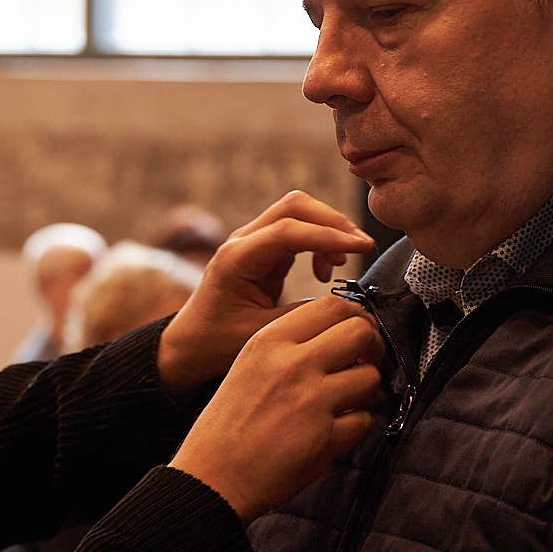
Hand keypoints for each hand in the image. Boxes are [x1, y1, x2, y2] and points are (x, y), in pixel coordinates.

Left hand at [158, 191, 373, 392]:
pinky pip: (297, 231)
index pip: (288, 230)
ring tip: (341, 263)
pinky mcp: (263, 250)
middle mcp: (243, 241)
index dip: (329, 235)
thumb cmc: (216, 343)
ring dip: (328, 230)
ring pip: (298, 212)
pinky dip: (319, 242)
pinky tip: (324, 270)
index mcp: (236, 259)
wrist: (190, 345)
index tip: (362, 247)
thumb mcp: (262, 335)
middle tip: (360, 248)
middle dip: (333, 222)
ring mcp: (253, 241)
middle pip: (295, 206)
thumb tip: (344, 304)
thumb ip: (303, 316)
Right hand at [170, 294, 382, 520]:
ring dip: (364, 388)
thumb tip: (340, 332)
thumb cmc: (228, 424)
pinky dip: (353, 425)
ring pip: (370, 376)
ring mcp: (312, 400)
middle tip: (364, 360)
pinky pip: (364, 420)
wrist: (212, 476)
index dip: (354, 316)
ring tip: (344, 398)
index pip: (332, 304)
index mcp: (270, 341)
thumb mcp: (249, 364)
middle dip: (373, 345)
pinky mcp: (326, 437)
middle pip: (361, 331)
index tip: (354, 331)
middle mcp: (293, 364)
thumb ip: (291, 345)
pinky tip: (332, 429)